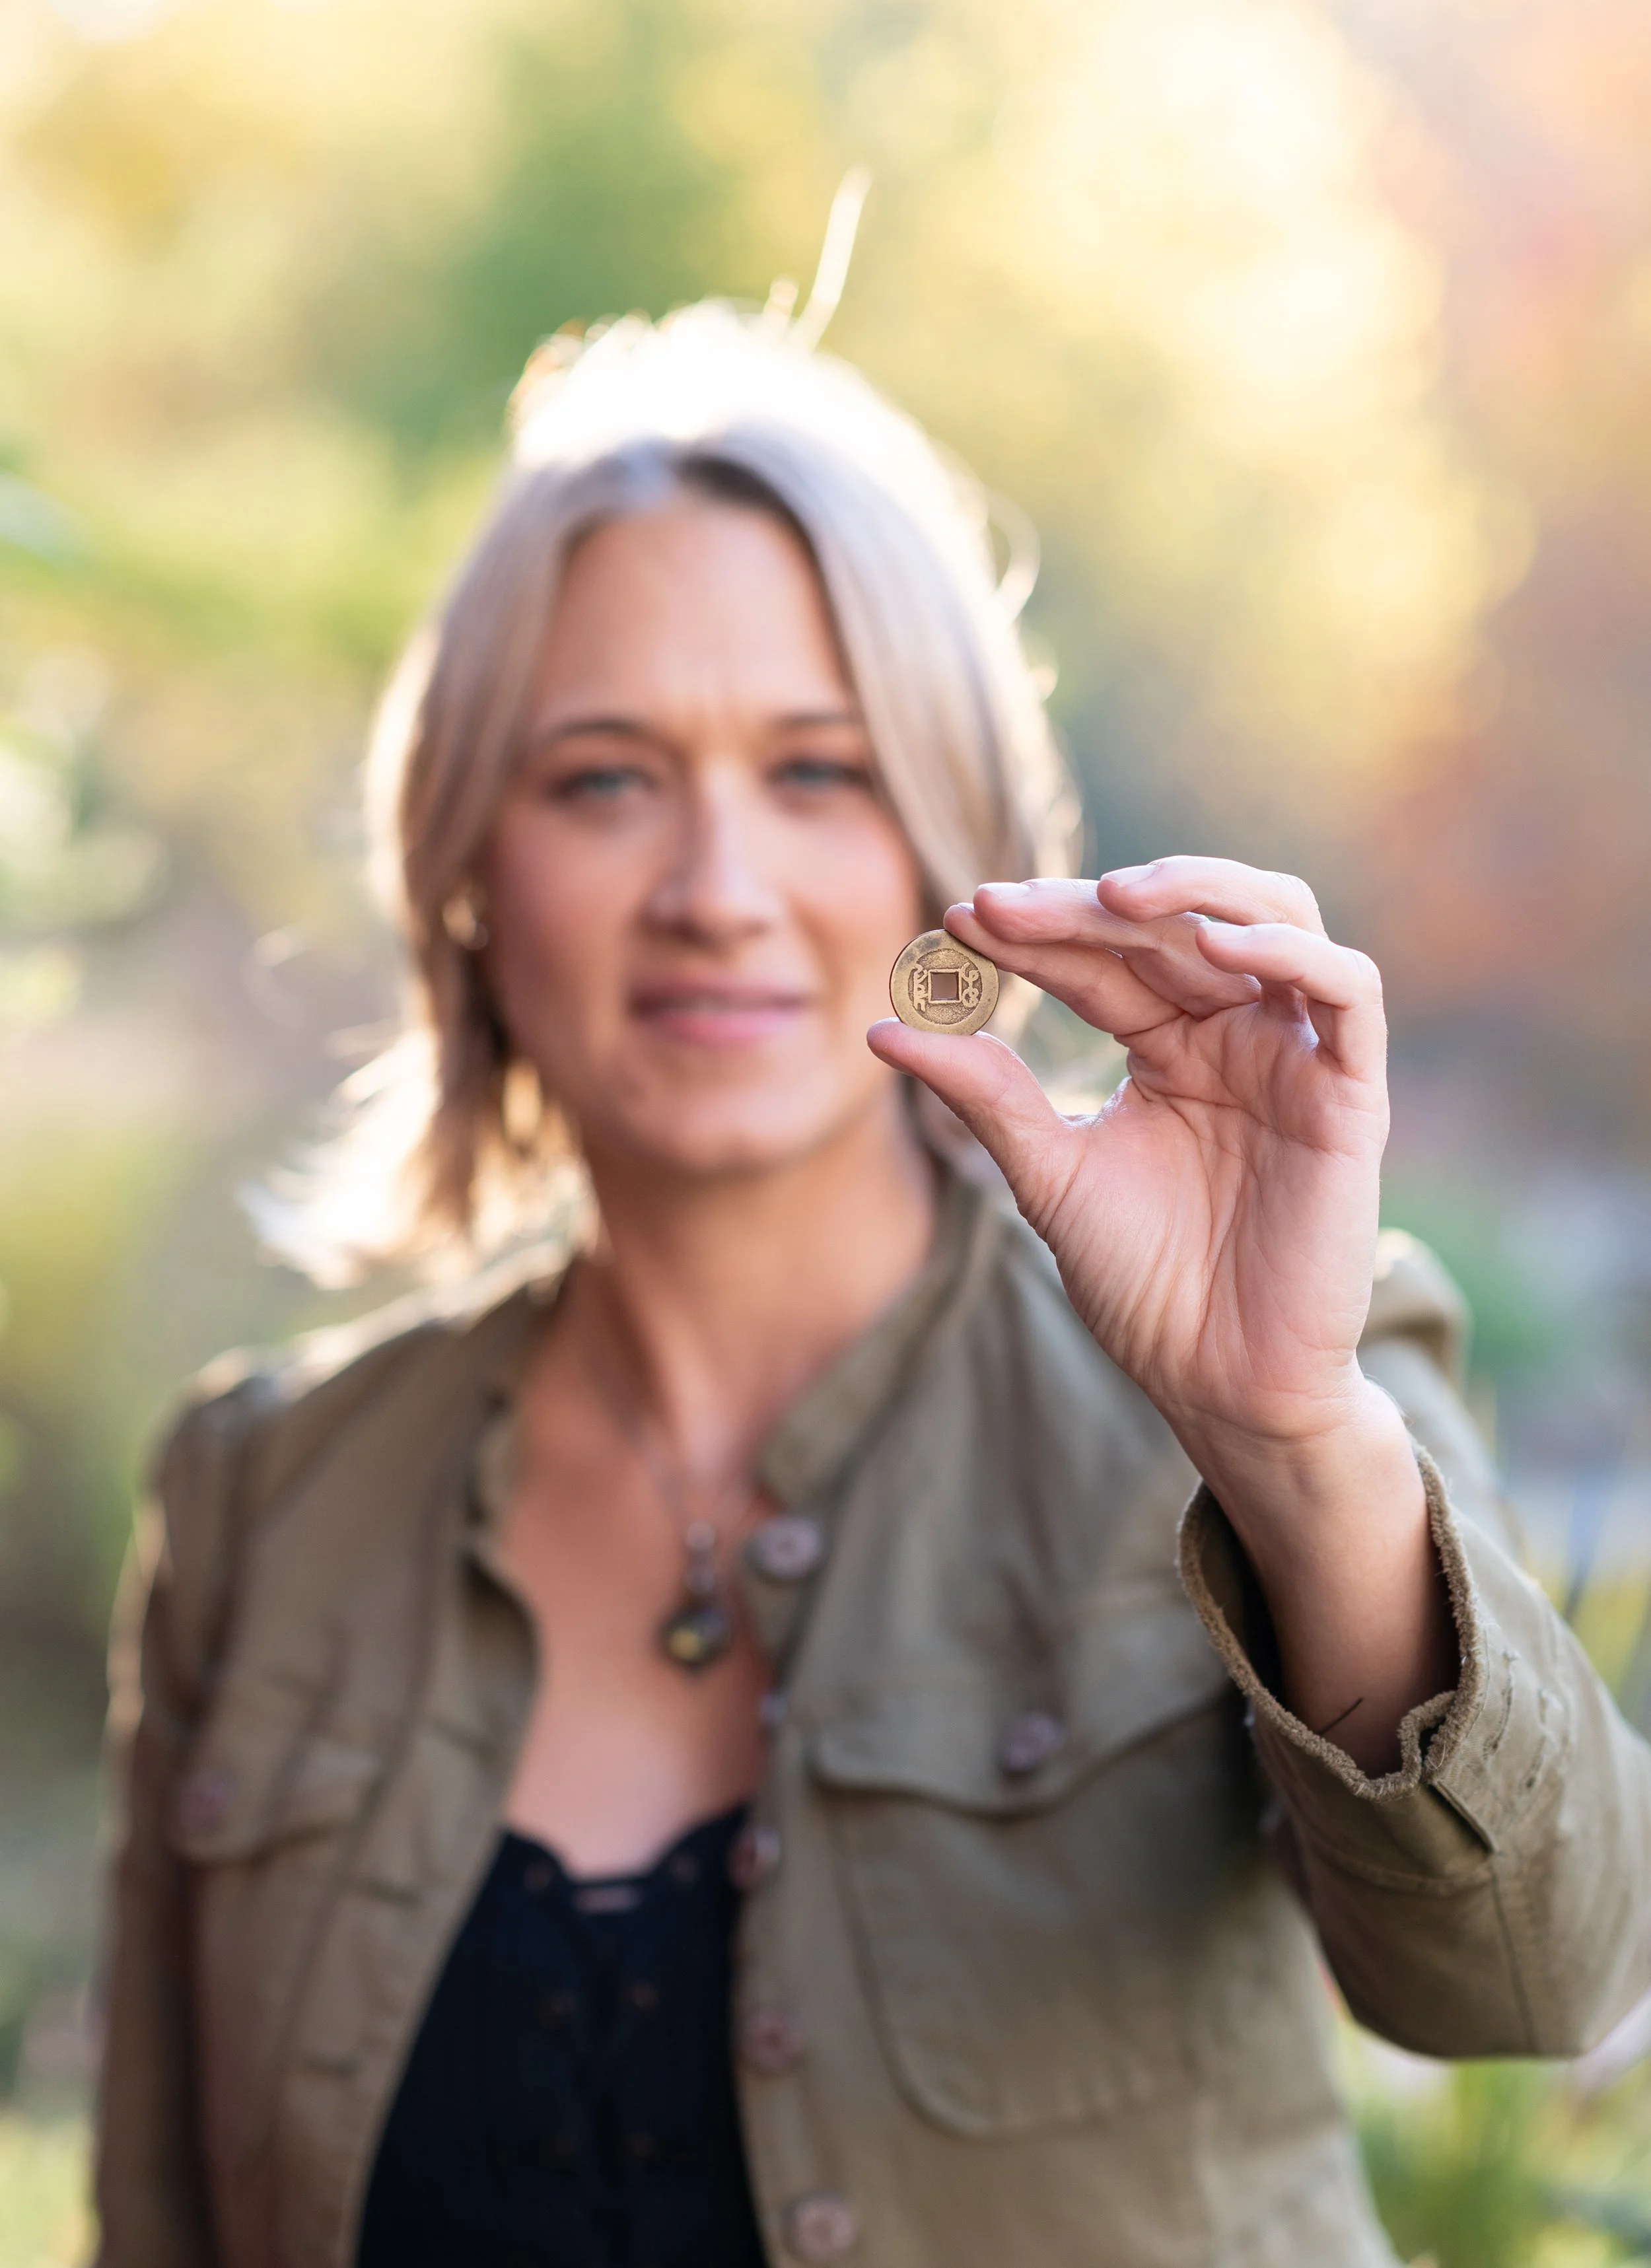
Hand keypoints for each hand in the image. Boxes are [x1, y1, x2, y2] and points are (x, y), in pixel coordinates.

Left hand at [870, 858, 1385, 1456]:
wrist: (1218, 1383)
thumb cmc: (1145, 1285)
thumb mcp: (1048, 1173)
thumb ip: (985, 1094)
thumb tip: (882, 1026)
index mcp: (1170, 1046)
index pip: (1102, 959)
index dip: (1034, 933)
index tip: (956, 924)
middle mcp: (1235, 1035)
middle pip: (1172, 926)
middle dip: (1085, 906)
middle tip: (1001, 906)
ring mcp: (1296, 1058)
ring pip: (1273, 918)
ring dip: (1198, 890)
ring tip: (1111, 896)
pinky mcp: (1351, 1096)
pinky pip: (1348, 992)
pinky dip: (1290, 953)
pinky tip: (1216, 945)